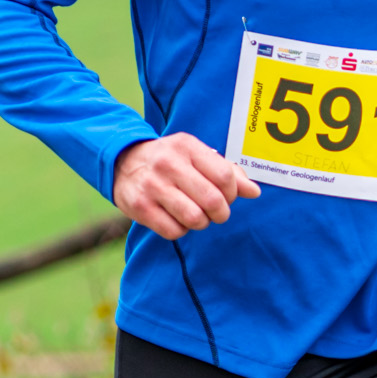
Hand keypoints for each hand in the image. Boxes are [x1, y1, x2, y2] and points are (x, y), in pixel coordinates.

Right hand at [112, 133, 259, 238]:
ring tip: (196, 215)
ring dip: (202, 223)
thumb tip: (254, 192)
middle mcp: (169, 164)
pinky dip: (181, 230)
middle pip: (212, 200)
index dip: (233, 193)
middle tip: (217, 213)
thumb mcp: (197, 156)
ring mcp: (152, 186)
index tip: (227, 196)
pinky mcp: (139, 207)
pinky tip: (176, 219)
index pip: (224, 176)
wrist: (122, 161)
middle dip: (222, 213)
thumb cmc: (170, 161)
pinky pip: (174, 231)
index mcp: (187, 146)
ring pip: (195, 218)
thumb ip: (228, 171)